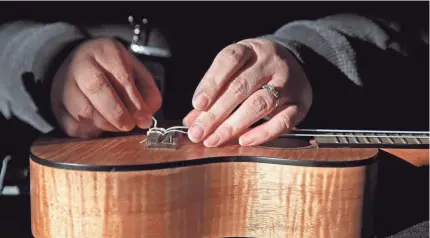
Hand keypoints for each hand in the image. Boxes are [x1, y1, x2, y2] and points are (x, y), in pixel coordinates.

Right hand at [50, 38, 161, 137]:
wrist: (77, 64)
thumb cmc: (113, 71)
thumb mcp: (135, 72)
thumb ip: (147, 92)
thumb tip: (146, 117)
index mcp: (106, 52)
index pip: (121, 76)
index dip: (134, 101)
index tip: (144, 118)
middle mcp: (81, 64)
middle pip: (96, 89)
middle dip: (117, 113)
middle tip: (129, 125)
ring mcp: (64, 84)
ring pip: (82, 110)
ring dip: (104, 124)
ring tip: (117, 126)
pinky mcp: (56, 105)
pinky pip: (72, 124)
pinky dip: (89, 131)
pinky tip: (100, 127)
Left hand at [183, 38, 311, 146]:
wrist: (296, 63)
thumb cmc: (255, 70)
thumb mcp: (235, 71)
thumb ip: (213, 94)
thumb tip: (191, 121)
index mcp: (250, 49)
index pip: (229, 60)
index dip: (211, 83)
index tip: (197, 104)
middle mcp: (270, 62)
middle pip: (240, 87)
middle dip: (215, 113)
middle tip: (198, 133)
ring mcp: (288, 82)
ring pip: (260, 104)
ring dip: (234, 125)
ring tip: (214, 140)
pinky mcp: (301, 103)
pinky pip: (283, 121)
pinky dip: (263, 133)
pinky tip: (244, 141)